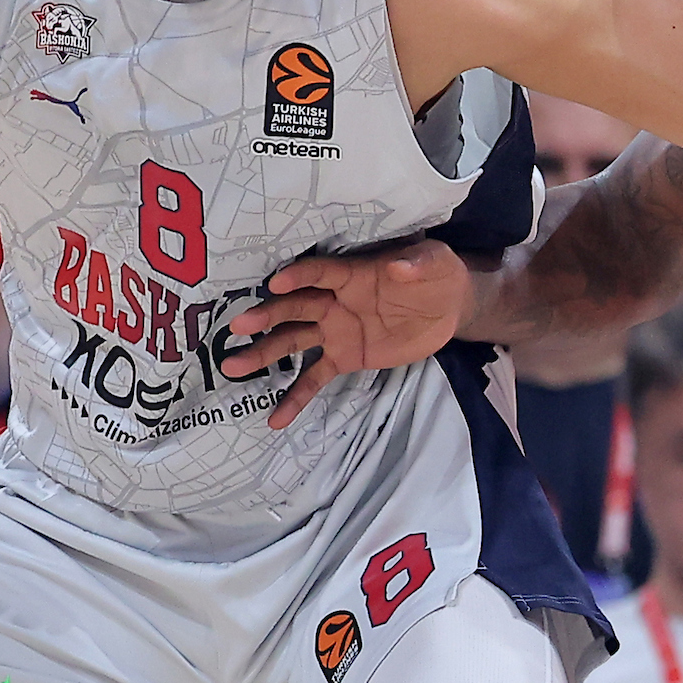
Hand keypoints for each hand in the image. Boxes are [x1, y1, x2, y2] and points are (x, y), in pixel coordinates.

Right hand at [221, 240, 473, 428]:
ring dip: (264, 354)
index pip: (321, 273)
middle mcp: (335, 301)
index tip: (276, 283)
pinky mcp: (344, 358)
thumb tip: (400, 267)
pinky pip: (314, 378)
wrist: (449, 307)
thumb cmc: (437, 273)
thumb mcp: (434, 262)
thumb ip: (417, 264)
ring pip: (293, 342)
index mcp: (353, 275)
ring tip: (233, 368)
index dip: (300, 276)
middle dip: (267, 316)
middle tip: (238, 327)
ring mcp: (336, 332)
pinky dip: (295, 398)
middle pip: (295, 308)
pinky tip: (275, 420)